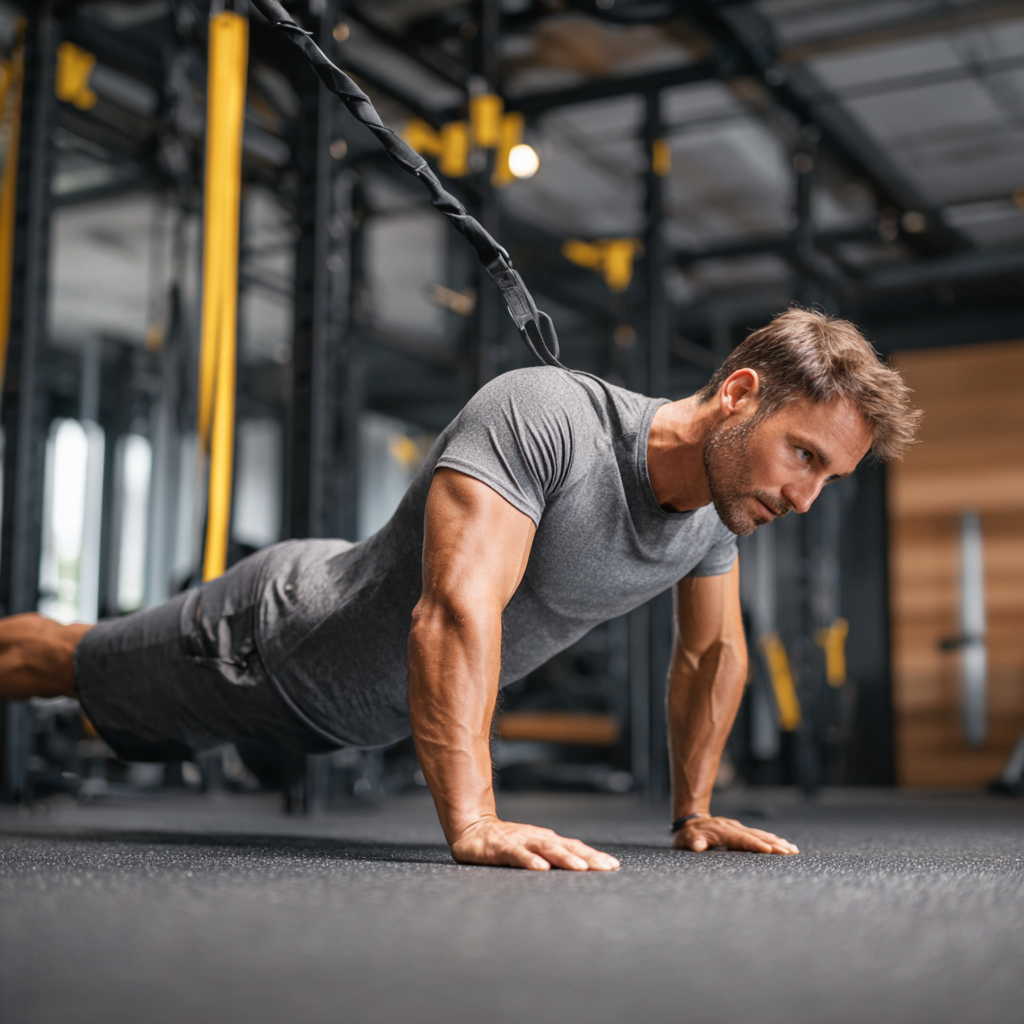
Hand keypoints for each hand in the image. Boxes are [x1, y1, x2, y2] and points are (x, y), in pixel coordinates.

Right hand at [450, 817, 620, 870]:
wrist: (471, 828)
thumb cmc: (505, 843)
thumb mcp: (532, 851)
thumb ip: (551, 859)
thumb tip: (578, 871)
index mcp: (547, 841)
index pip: (575, 848)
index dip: (594, 856)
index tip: (614, 866)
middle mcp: (537, 838)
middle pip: (566, 847)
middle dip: (588, 858)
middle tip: (607, 868)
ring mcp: (520, 841)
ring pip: (546, 848)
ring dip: (564, 858)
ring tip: (580, 868)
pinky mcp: (500, 848)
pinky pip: (517, 854)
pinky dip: (530, 860)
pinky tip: (541, 868)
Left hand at [673, 815, 798, 854]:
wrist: (690, 820)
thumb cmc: (687, 834)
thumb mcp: (685, 839)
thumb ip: (692, 842)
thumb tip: (697, 845)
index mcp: (722, 831)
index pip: (741, 839)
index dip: (754, 844)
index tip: (769, 850)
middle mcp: (733, 827)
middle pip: (756, 836)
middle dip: (773, 844)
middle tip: (790, 852)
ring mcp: (738, 828)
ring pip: (760, 834)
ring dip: (777, 841)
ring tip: (793, 850)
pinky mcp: (741, 831)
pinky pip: (759, 835)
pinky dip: (773, 839)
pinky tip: (784, 845)